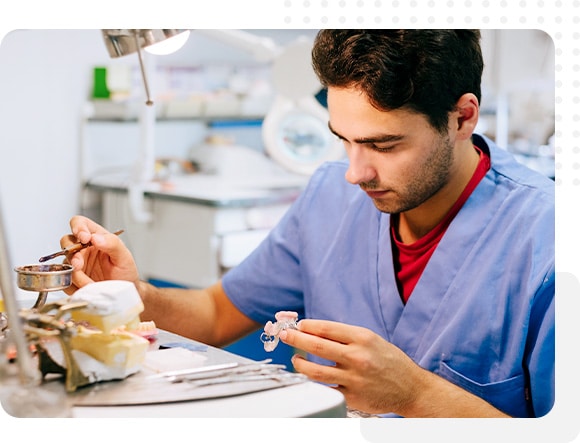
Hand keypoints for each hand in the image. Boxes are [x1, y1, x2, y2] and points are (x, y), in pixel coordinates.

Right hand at [61, 215, 138, 293]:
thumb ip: (113, 243)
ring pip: (64, 264)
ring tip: (92, 284)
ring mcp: (76, 264)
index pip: (80, 223)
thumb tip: (96, 237)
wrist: (123, 293)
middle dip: (72, 254)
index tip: (85, 238)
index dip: (78, 227)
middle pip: (66, 242)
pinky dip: (74, 287)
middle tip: (79, 265)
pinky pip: (64, 282)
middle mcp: (83, 248)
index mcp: (96, 237)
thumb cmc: (125, 271)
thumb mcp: (124, 256)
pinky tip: (87, 289)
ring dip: (76, 276)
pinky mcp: (72, 280)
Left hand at [279, 319, 424, 414]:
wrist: (411, 388)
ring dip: (299, 363)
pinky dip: (313, 383)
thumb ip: (345, 336)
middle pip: (316, 346)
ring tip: (296, 360)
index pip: (326, 328)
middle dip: (295, 339)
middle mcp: (357, 357)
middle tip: (285, 336)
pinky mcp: (351, 397)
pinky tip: (308, 377)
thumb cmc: (389, 360)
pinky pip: (325, 389)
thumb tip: (315, 330)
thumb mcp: (371, 339)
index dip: (308, 325)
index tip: (299, 324)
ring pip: (315, 371)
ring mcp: (353, 379)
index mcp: (362, 338)